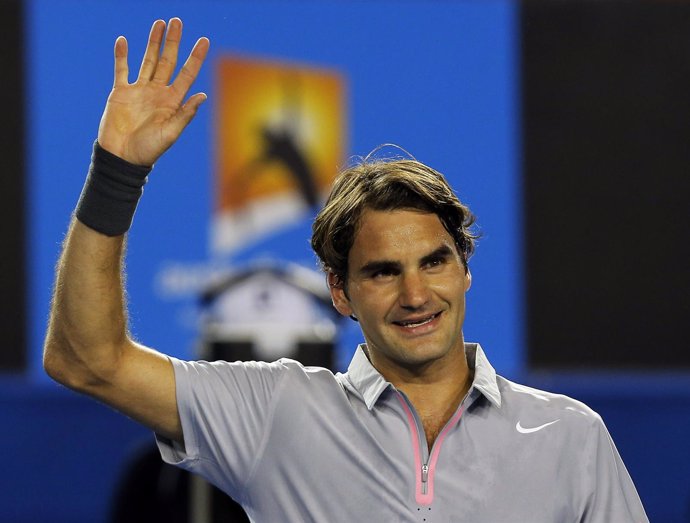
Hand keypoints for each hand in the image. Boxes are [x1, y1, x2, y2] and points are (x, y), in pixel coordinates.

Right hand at [97, 18, 209, 165]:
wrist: (122, 157)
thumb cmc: (149, 150)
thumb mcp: (170, 133)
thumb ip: (185, 114)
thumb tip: (203, 95)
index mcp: (172, 101)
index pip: (187, 74)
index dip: (196, 57)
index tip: (204, 40)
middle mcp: (158, 92)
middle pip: (168, 61)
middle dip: (173, 41)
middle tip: (178, 21)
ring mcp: (139, 91)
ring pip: (148, 60)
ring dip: (154, 42)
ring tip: (160, 24)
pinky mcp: (121, 92)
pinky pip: (122, 70)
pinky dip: (122, 56)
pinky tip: (124, 41)